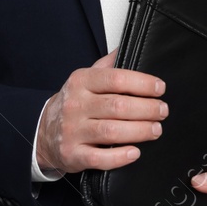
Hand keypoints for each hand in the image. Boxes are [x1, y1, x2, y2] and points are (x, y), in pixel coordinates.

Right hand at [35, 49, 166, 174]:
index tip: (159, 88)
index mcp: (81, 82)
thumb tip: (127, 48)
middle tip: (162, 111)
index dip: (142, 83)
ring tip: (155, 129)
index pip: (116, 79)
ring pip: (111, 131)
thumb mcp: (85, 79)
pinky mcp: (73, 154)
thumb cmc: (73, 104)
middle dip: (147, 109)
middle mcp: (76, 105)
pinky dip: (120, 157)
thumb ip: (107, 65)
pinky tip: (135, 152)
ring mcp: (73, 131)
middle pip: (118, 106)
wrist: (44, 132)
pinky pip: (100, 158)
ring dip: (140, 131)